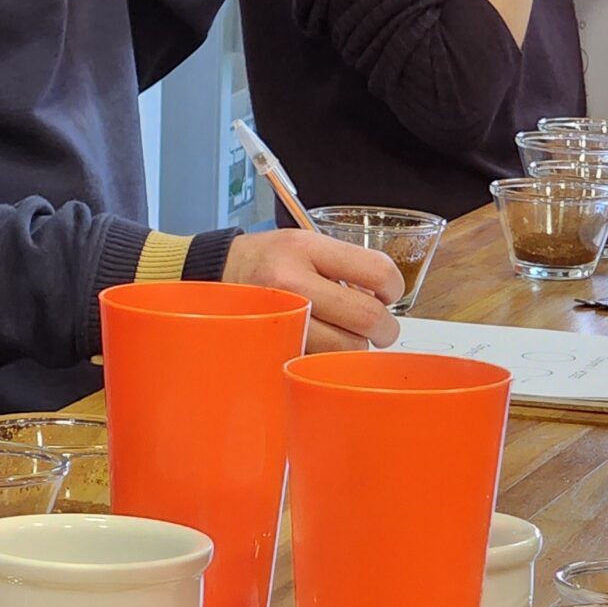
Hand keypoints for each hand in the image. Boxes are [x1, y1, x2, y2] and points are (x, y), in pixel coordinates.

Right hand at [222, 228, 402, 351]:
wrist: (214, 275)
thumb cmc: (266, 260)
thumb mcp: (303, 243)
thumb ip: (345, 264)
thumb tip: (388, 297)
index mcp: (304, 249)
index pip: (376, 271)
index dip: (393, 287)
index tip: (387, 294)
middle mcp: (291, 282)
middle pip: (367, 317)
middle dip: (384, 328)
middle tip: (379, 327)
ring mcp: (282, 318)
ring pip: (347, 349)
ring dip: (355, 347)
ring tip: (344, 335)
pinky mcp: (274, 347)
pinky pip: (320, 363)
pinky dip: (329, 360)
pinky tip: (321, 344)